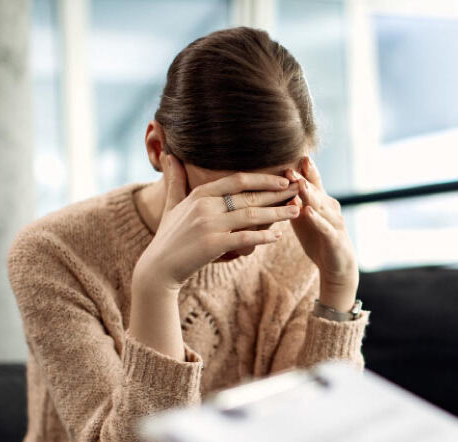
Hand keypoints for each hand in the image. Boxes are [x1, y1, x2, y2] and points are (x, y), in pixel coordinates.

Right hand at [134, 152, 299, 291]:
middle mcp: (205, 206)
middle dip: (277, 193)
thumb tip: (170, 155)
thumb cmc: (168, 238)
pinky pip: (245, 238)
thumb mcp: (171, 206)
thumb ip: (176, 181)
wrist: (158, 269)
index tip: (283, 179)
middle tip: (299, 191)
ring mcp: (209, 225)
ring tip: (297, 211)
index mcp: (200, 194)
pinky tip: (278, 236)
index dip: (263, 179)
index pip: (237, 180)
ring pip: (252, 215)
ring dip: (277, 213)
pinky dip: (264, 236)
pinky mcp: (214, 245)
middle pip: (249, 196)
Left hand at [286, 157, 358, 311]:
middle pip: (315, 191)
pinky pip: (324, 227)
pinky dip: (316, 219)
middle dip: (303, 179)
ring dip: (310, 195)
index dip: (306, 170)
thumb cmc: (318, 240)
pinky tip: (307, 211)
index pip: (313, 182)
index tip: (296, 155)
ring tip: (299, 184)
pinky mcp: (334, 239)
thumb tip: (277, 188)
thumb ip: (294, 204)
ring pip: (320, 206)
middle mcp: (330, 208)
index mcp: (322, 202)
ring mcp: (334, 222)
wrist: (337, 266)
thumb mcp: (303, 220)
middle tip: (290, 167)